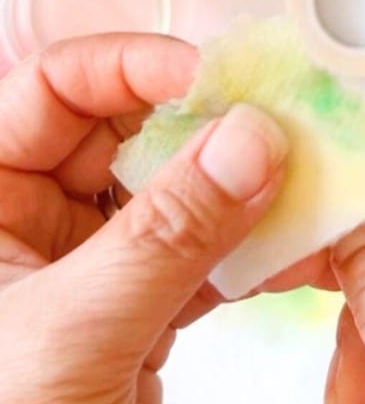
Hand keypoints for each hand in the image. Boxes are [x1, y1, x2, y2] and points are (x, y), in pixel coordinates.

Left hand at [0, 34, 287, 403]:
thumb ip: (167, 235)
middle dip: (201, 124)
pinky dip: (248, 247)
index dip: (131, 68)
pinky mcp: (139, 312)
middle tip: (271, 121)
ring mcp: (91, 267)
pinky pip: (201, 253)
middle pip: (124, 131)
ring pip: (173, 191)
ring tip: (293, 175)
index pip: (53, 89)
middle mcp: (33, 225)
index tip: (208, 78)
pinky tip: (285, 243)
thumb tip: (246, 143)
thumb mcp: (72, 335)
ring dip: (236, 184)